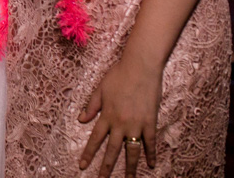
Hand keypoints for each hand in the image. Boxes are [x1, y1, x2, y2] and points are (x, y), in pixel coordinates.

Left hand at [78, 56, 160, 176]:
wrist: (140, 67)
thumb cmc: (118, 75)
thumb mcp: (100, 89)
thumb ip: (91, 106)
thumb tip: (81, 119)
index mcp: (106, 115)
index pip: (95, 139)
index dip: (89, 154)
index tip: (82, 166)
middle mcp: (120, 123)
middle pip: (112, 150)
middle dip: (107, 167)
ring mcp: (136, 124)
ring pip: (132, 151)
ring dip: (130, 167)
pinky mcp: (150, 122)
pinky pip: (151, 142)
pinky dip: (151, 154)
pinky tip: (152, 164)